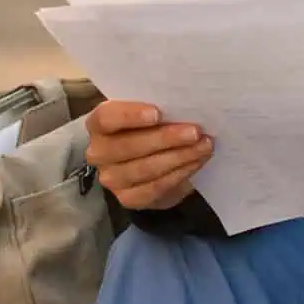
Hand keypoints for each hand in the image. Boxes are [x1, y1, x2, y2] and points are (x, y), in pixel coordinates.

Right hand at [84, 101, 212, 210]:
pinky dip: (180, 173)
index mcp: (99, 124)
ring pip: (145, 168)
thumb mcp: (150, 111)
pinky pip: (155, 187)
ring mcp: (111, 179)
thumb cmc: (151, 127)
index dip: (131, 116)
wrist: (151, 159)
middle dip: (165, 138)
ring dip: (179, 156)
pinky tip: (196, 162)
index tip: (158, 113)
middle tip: (195, 132)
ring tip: (204, 146)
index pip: (107, 118)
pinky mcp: (128, 198)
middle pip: (129, 146)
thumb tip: (185, 105)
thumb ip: (158, 107)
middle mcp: (99, 153)